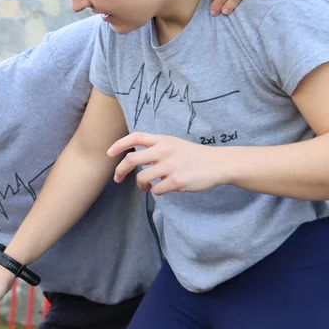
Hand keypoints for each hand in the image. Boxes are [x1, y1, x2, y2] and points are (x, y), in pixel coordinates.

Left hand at [110, 133, 227, 194]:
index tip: (109, 153)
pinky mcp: (176, 181)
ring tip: (148, 186)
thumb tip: (134, 160)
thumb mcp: (174, 144)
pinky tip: (163, 188)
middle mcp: (164, 150)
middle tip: (117, 179)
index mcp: (163, 140)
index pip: (135, 137)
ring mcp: (170, 166)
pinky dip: (156, 192)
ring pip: (142, 178)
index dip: (119, 144)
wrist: (218, 163)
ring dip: (141, 186)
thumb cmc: (194, 156)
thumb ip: (156, 148)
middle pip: (131, 160)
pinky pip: (156, 190)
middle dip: (120, 171)